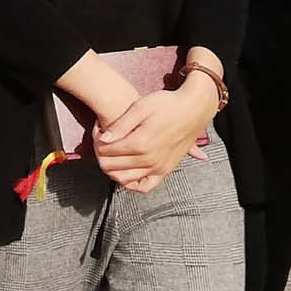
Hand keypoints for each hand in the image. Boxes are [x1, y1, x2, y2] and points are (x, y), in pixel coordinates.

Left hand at [94, 86, 215, 192]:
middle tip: (100, 142)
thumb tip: (102, 139)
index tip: (97, 130)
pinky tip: (126, 172)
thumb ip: (120, 125)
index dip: (97, 141)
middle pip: (112, 166)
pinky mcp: (166, 170)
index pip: (106, 151)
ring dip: (111, 169)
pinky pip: (145, 186)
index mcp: (141, 143)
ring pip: (125, 179)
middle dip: (101, 154)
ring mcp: (159, 168)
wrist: (193, 109)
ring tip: (109, 155)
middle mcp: (150, 160)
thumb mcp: (140, 107)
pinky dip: (132, 184)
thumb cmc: (166, 104)